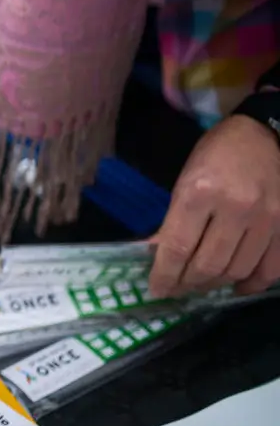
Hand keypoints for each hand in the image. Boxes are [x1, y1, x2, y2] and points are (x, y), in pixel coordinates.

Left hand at [148, 115, 279, 297]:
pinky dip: (252, 283)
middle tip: (178, 288)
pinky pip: (271, 268)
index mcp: (200, 193)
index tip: (157, 290)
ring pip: (238, 270)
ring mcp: (266, 218)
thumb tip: (156, 256)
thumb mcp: (184, 182)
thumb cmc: (215, 155)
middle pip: (208, 264)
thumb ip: (173, 222)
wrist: (263, 136)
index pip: (177, 247)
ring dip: (216, 284)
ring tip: (202, 284)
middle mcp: (235, 207)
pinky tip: (237, 286)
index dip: (165, 275)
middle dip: (188, 283)